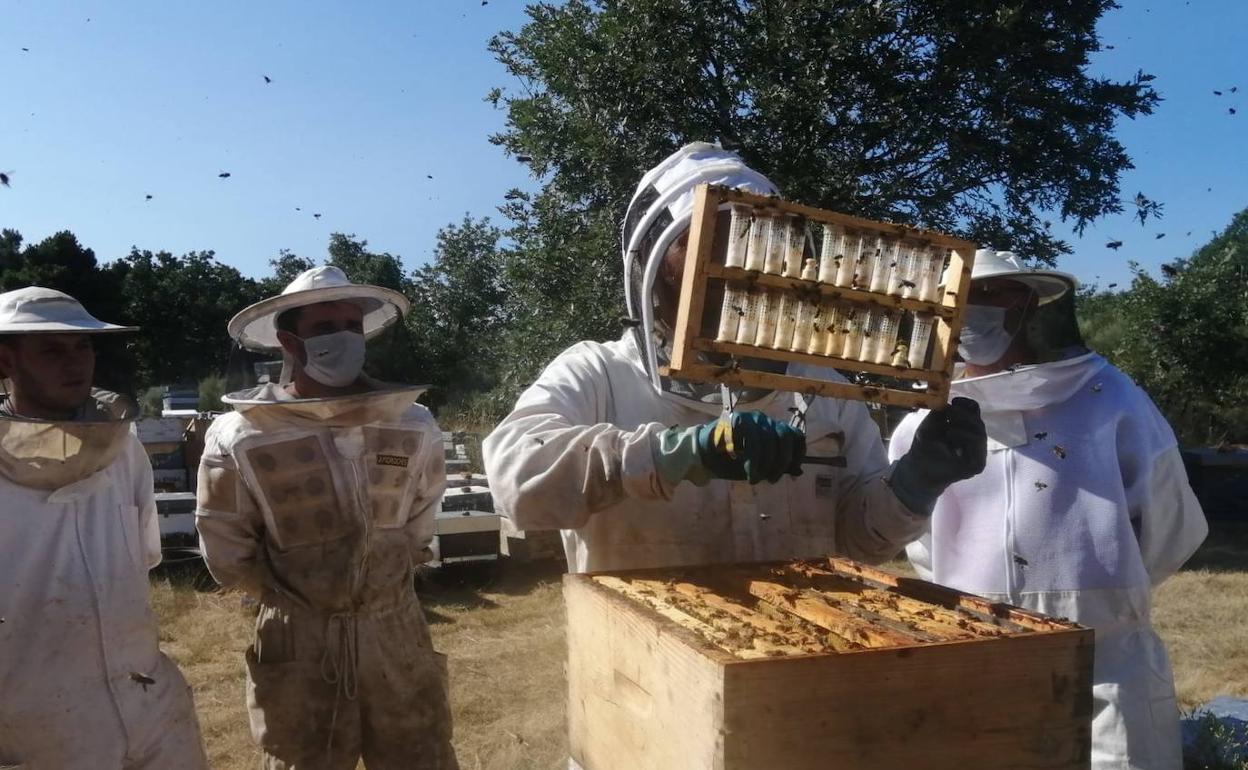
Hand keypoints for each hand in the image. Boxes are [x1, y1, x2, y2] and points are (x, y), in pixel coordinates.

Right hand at [696, 411, 805, 483]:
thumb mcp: (760, 468)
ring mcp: (750, 417)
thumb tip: (799, 471)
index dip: (798, 453)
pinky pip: (752, 440)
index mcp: (773, 429)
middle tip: (772, 479)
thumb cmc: (733, 462)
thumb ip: (777, 466)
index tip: (794, 470)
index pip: (795, 435)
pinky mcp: (737, 419)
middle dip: (781, 461)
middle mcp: (764, 420)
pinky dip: (752, 459)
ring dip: (764, 464)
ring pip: (768, 439)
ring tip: (754, 479)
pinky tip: (747, 470)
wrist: (704, 456)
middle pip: (784, 437)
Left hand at [889, 397, 986, 514]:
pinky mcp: (977, 465)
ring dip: (964, 424)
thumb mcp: (931, 424)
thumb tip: (952, 399)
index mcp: (966, 429)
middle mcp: (974, 441)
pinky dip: (965, 437)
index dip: (968, 405)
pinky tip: (951, 435)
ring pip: (980, 432)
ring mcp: (977, 454)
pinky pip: (978, 447)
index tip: (955, 402)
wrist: (917, 468)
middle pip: (979, 421)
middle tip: (950, 412)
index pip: (975, 413)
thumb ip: (943, 411)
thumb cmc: (924, 446)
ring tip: (948, 427)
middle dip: (964, 414)